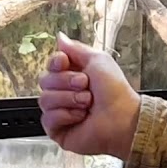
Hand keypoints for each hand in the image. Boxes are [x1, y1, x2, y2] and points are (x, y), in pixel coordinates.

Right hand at [38, 33, 140, 159]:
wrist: (121, 118)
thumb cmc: (115, 91)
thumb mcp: (98, 60)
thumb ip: (76, 48)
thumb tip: (59, 37)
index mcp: (72, 74)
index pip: (50, 65)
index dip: (55, 62)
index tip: (65, 63)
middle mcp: (64, 92)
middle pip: (44, 80)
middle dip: (66, 82)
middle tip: (85, 85)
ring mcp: (59, 111)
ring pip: (44, 99)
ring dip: (68, 99)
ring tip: (87, 103)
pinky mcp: (58, 129)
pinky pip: (47, 118)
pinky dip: (65, 115)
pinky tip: (80, 117)